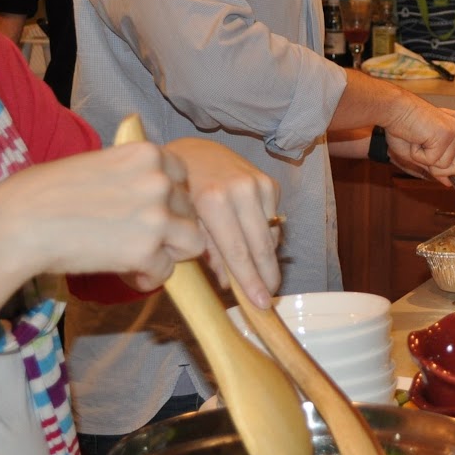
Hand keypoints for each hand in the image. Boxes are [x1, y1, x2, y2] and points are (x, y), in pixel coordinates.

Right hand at [0, 143, 206, 285]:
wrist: (18, 223)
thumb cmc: (43, 193)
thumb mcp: (97, 164)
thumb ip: (131, 174)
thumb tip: (154, 192)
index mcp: (147, 153)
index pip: (184, 178)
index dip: (169, 198)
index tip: (146, 211)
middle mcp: (159, 181)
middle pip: (190, 210)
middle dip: (169, 228)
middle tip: (138, 239)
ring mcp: (157, 216)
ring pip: (192, 241)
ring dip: (169, 252)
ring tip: (139, 258)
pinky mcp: (146, 251)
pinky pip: (166, 271)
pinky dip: (149, 276)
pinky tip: (127, 273)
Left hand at [163, 137, 281, 306]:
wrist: (194, 152)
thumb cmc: (180, 192)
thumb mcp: (183, 222)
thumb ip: (205, 252)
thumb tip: (227, 283)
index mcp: (212, 200)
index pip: (238, 251)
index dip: (250, 281)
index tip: (261, 303)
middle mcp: (240, 190)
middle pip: (260, 246)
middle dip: (267, 276)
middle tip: (269, 299)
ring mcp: (258, 184)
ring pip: (271, 236)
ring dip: (266, 259)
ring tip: (259, 275)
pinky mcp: (270, 182)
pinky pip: (274, 221)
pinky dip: (266, 237)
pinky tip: (253, 243)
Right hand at [385, 99, 454, 200]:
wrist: (392, 110)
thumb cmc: (400, 128)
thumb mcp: (417, 153)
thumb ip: (435, 166)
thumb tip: (448, 182)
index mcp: (452, 134)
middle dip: (436, 169)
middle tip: (419, 149)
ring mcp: (454, 132)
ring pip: (445, 167)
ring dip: (425, 160)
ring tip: (417, 140)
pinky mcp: (447, 134)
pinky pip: (434, 160)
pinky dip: (419, 154)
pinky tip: (415, 138)